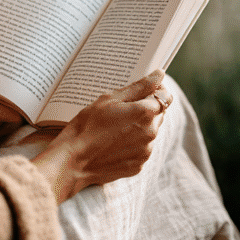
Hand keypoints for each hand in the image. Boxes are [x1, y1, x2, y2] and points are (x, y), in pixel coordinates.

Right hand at [32, 70, 171, 203]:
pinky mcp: (139, 165)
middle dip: (147, 108)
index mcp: (145, 113)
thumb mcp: (110, 99)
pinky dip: (134, 143)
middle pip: (159, 114)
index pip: (166, 96)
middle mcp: (151, 133)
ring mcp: (146, 151)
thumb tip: (160, 74)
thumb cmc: (88, 126)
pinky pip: (142, 148)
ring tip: (116, 127)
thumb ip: (140, 86)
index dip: (158, 90)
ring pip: (151, 132)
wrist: (73, 161)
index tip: (146, 90)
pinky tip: (115, 141)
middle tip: (123, 108)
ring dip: (141, 126)